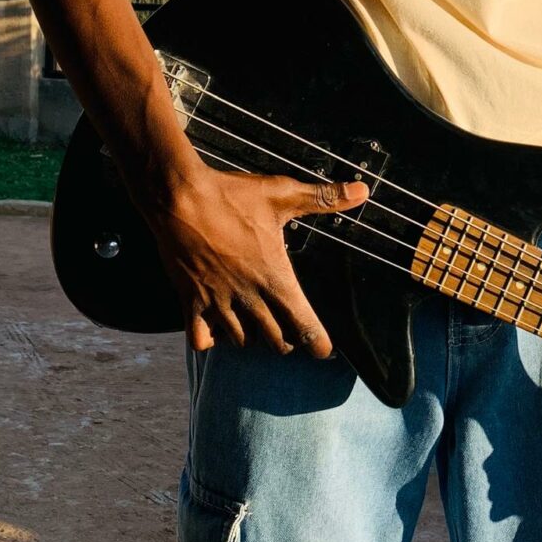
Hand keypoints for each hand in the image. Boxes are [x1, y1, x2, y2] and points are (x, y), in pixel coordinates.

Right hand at [142, 164, 367, 357]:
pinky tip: (217, 327)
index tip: (324, 350)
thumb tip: (362, 191)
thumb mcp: (282, 194)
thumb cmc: (232, 197)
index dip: (318, 343)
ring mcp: (218, 303)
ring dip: (252, 337)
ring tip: (256, 324)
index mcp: (274, 277)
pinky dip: (211, 339)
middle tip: (289, 328)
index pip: (304, 325)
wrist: (179, 199)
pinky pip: (202, 340)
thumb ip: (323, 198)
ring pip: (241, 342)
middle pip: (276, 341)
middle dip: (287, 339)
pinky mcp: (190, 302)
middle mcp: (248, 298)